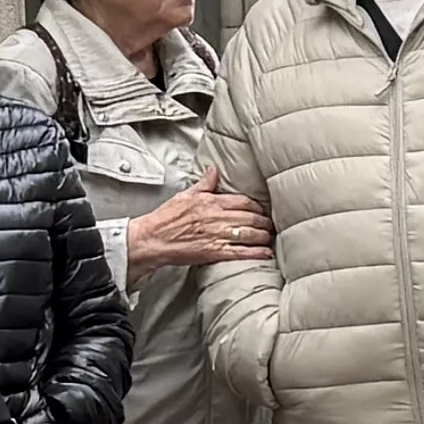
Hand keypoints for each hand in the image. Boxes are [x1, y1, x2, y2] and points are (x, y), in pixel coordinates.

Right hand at [121, 182, 270, 274]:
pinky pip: (242, 252)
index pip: (243, 201)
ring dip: (264, 236)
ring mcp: (218, 236)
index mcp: (211, 202)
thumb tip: (213, 170)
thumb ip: (204, 183)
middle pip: (251, 218)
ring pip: (250, 234)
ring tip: (270, 237)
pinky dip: (257, 253)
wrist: (153, 239)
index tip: (261, 210)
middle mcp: (218, 218)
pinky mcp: (215, 252)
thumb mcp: (185, 195)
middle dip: (265, 221)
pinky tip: (266, 253)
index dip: (256, 206)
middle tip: (271, 224)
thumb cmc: (165, 219)